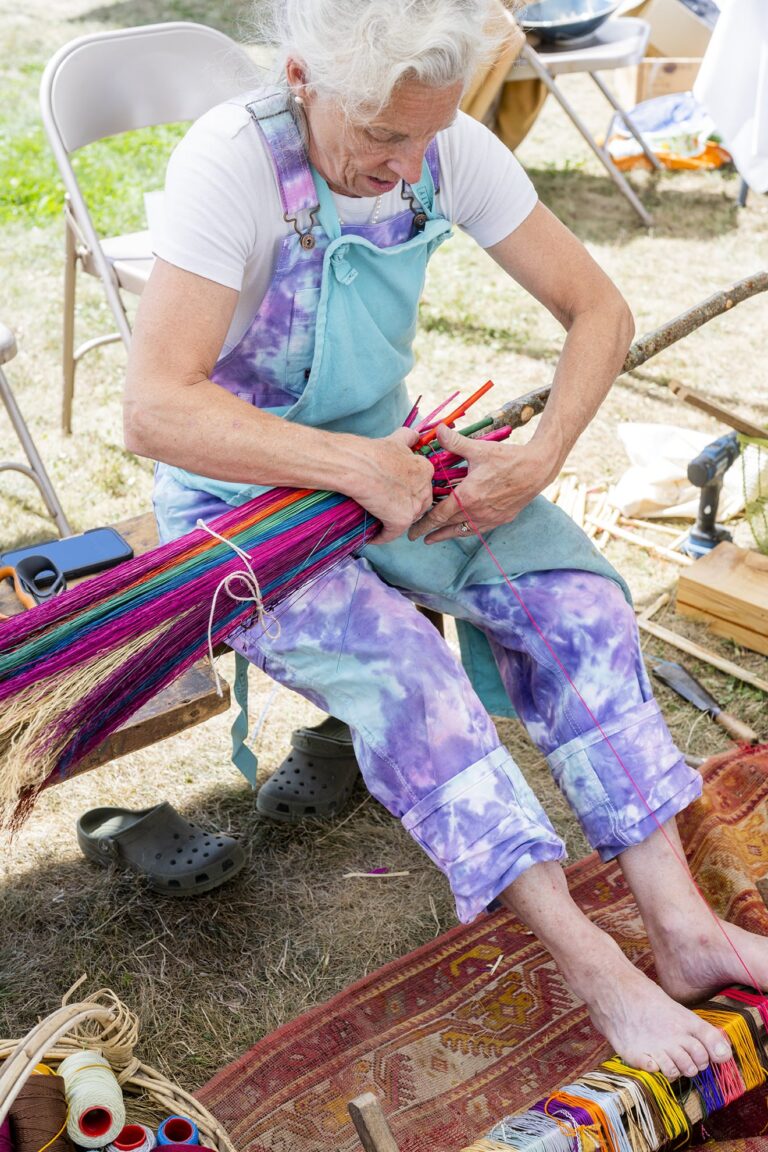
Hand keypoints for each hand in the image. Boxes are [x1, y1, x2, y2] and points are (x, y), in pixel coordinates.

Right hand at [357, 427, 435, 544]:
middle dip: (406, 507)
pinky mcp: (401, 519)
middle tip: (387, 508)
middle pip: (419, 503)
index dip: (409, 490)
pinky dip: (381, 536)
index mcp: (425, 468)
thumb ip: (407, 438)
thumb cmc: (371, 452)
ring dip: (395, 523)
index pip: (422, 485)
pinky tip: (373, 536)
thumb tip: (413, 436)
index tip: (396, 492)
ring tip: (380, 523)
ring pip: (408, 519)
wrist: (356, 464)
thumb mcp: (395, 439)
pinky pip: (392, 534)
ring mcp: (414, 505)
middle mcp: (424, 487)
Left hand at [407, 424, 556, 544]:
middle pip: (448, 526)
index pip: (439, 514)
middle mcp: (476, 511)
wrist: (537, 469)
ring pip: (462, 531)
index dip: (423, 523)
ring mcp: (490, 518)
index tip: (412, 530)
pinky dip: (466, 531)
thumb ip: (455, 442)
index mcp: (467, 496)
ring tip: (433, 539)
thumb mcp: (479, 449)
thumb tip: (438, 429)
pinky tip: (461, 530)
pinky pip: (479, 529)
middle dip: (430, 532)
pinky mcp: (501, 519)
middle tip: (415, 536)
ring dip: (446, 535)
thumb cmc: (507, 458)